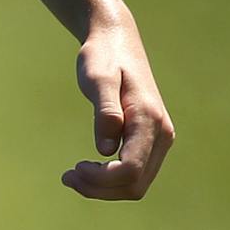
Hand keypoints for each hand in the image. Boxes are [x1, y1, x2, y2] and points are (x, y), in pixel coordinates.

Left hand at [62, 10, 173, 200]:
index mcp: (150, 120)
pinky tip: (86, 169)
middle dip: (100, 188)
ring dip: (104, 188)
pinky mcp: (150, 140)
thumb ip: (104, 113)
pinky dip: (110, 180)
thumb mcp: (97, 80)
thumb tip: (105, 150)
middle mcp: (162, 133)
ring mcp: (159, 138)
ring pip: (137, 184)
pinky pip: (135, 173)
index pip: (131, 169)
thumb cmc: (103, 58)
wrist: (116, 41)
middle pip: (135, 185)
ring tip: (71, 175)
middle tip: (67, 176)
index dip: (101, 179)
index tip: (73, 168)